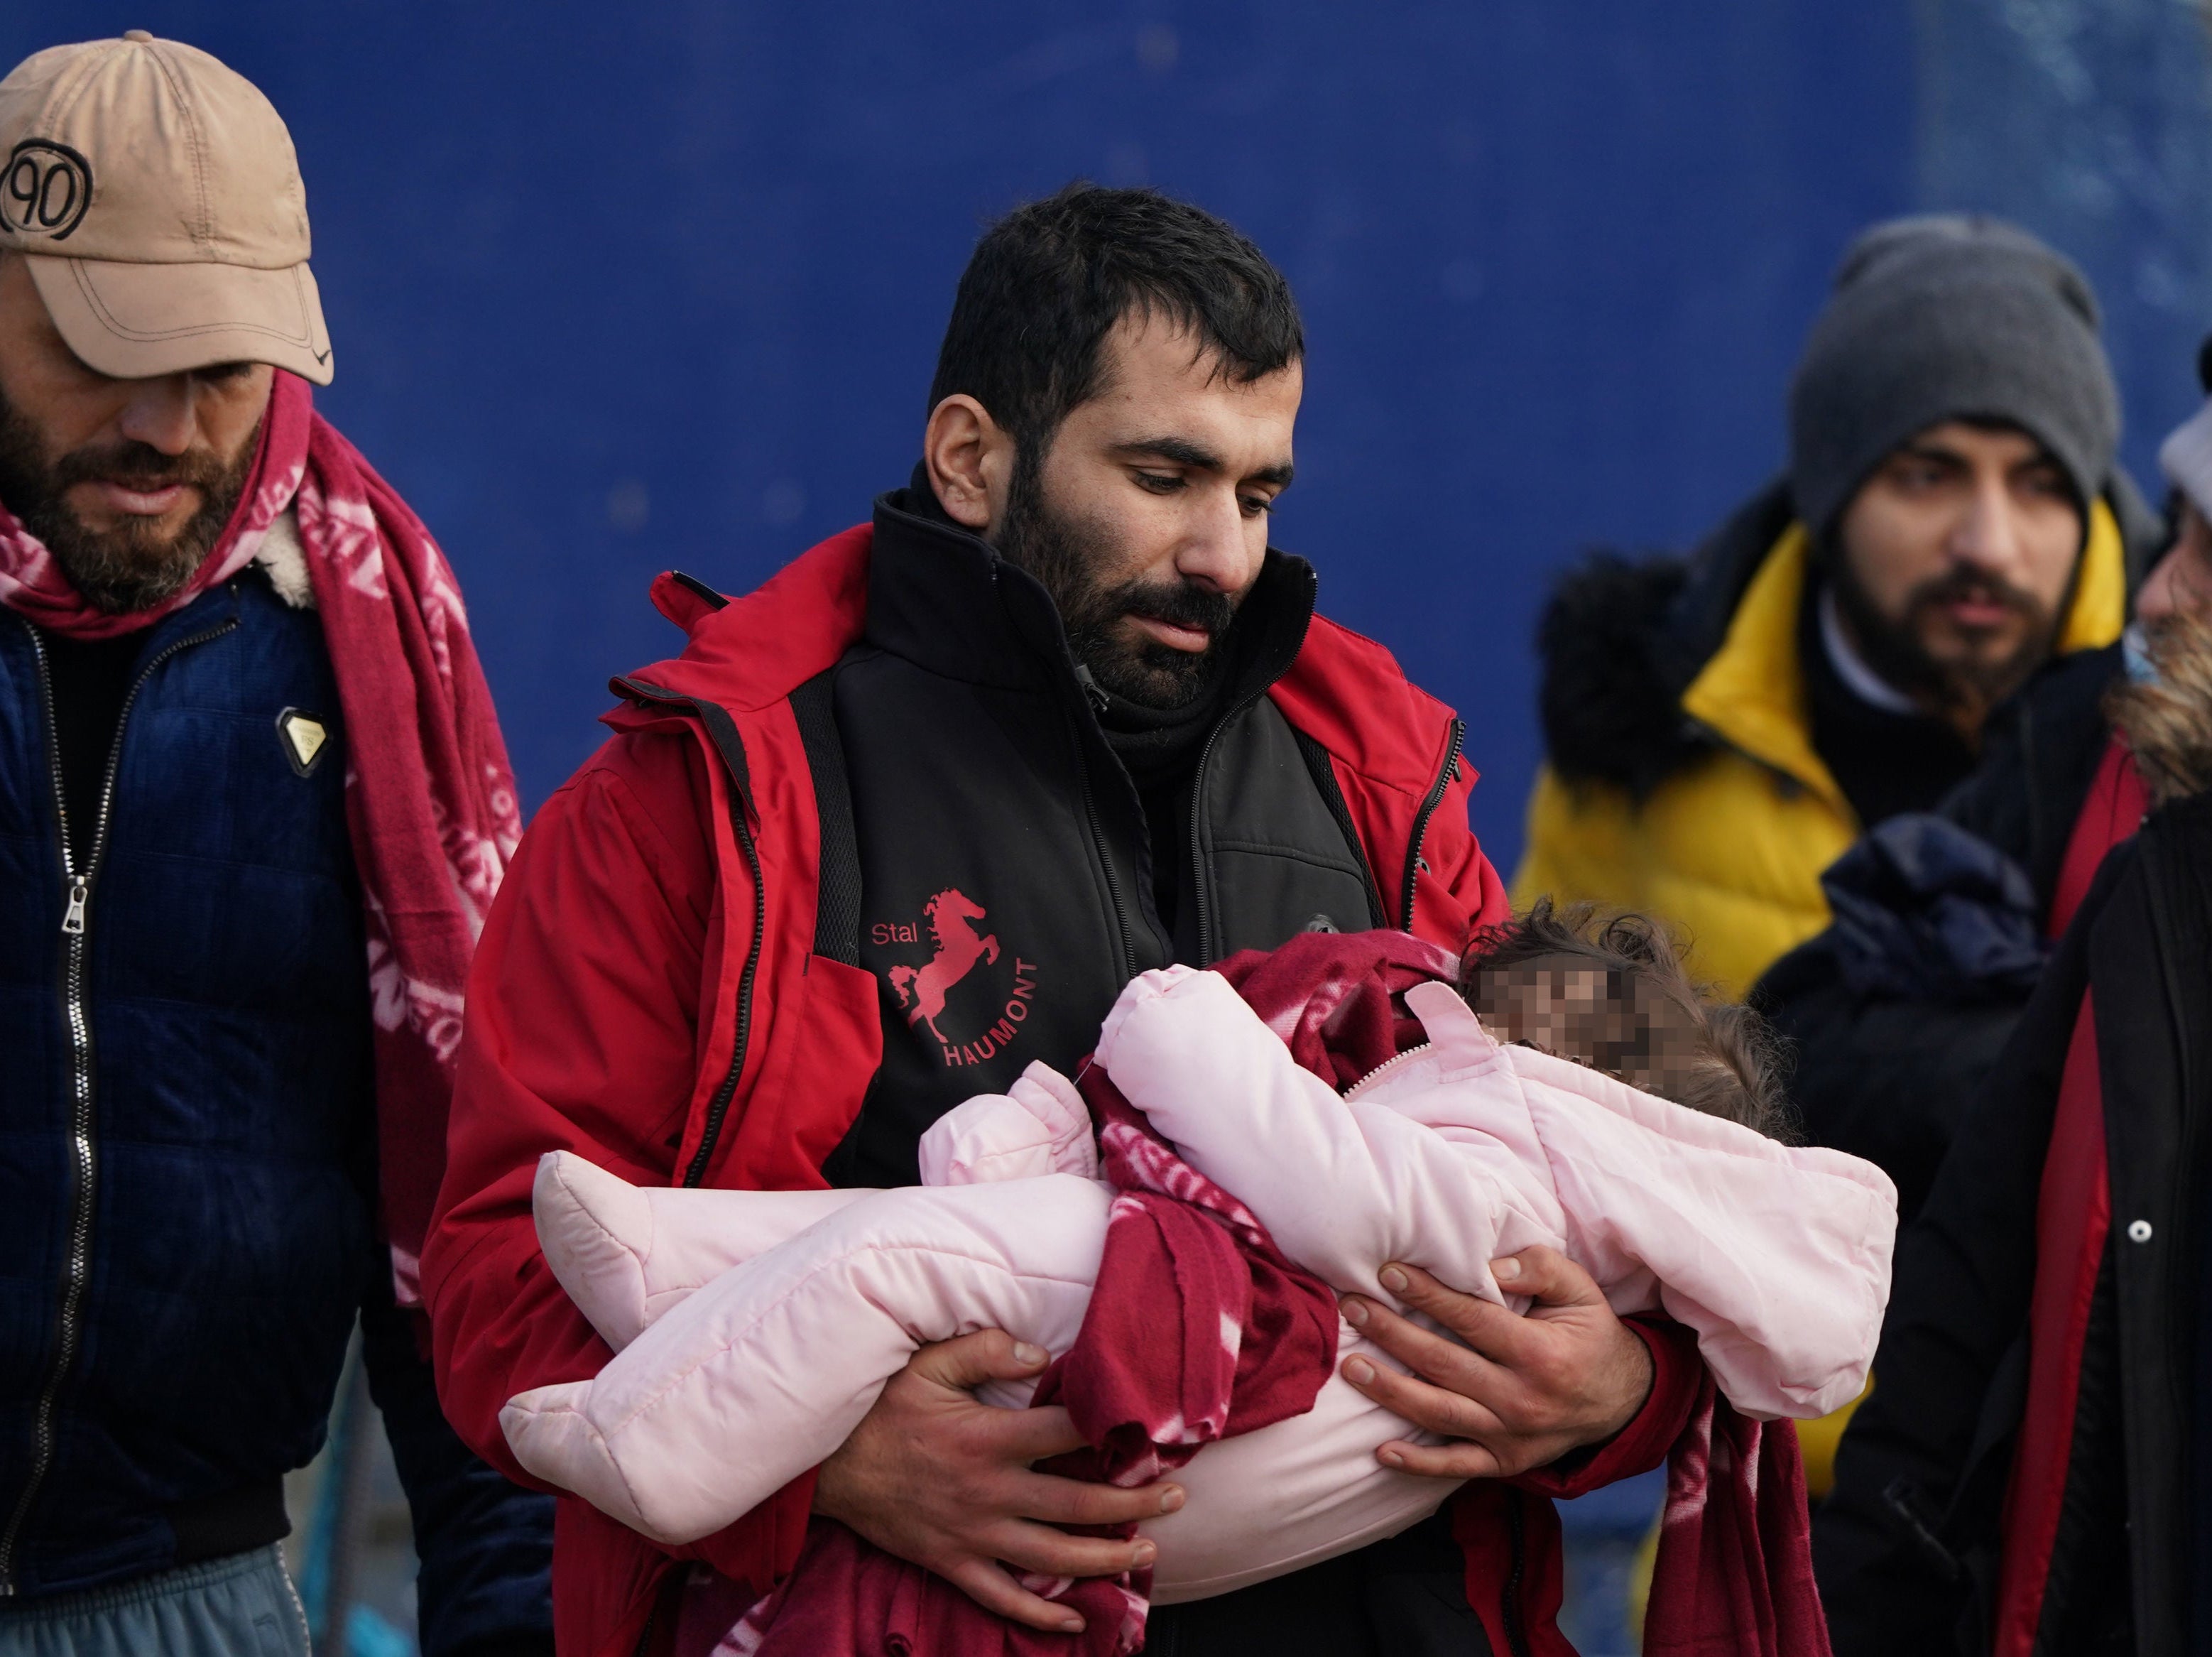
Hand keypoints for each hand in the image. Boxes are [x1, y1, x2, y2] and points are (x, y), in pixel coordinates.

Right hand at [812, 1329, 1184, 1633]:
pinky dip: (1039, 1614)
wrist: (824, 1466)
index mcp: (989, 1439)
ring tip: (1149, 1551)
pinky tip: (1072, 1620)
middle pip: (1078, 1504)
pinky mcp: (951, 1562)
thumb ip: (987, 1350)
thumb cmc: (879, 1407)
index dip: (1115, 1430)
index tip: (1154, 1428)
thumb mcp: (927, 1362)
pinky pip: (1001, 1598)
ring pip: (1053, 1557)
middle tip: (1177, 1494)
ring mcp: (972, 1534)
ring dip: (1106, 1558)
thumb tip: (1040, 1351)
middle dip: (1135, 1501)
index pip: (1068, 1433)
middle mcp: (989, 1492)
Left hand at [1338, 1247, 1653, 1479]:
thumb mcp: (1581, 1291)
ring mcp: (1511, 1436)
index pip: (1472, 1320)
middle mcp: (1523, 1399)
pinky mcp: (1505, 1462)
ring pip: (1440, 1414)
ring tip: (1351, 1366)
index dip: (1428, 1296)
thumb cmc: (1590, 1334)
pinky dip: (1418, 1464)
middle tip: (1353, 1307)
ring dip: (1391, 1392)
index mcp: (1541, 1353)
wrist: (1623, 1399)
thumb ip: (1540, 1268)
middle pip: (1444, 1364)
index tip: (1387, 1273)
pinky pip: (1456, 1466)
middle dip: (1393, 1334)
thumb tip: (1491, 1267)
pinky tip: (1381, 1451)